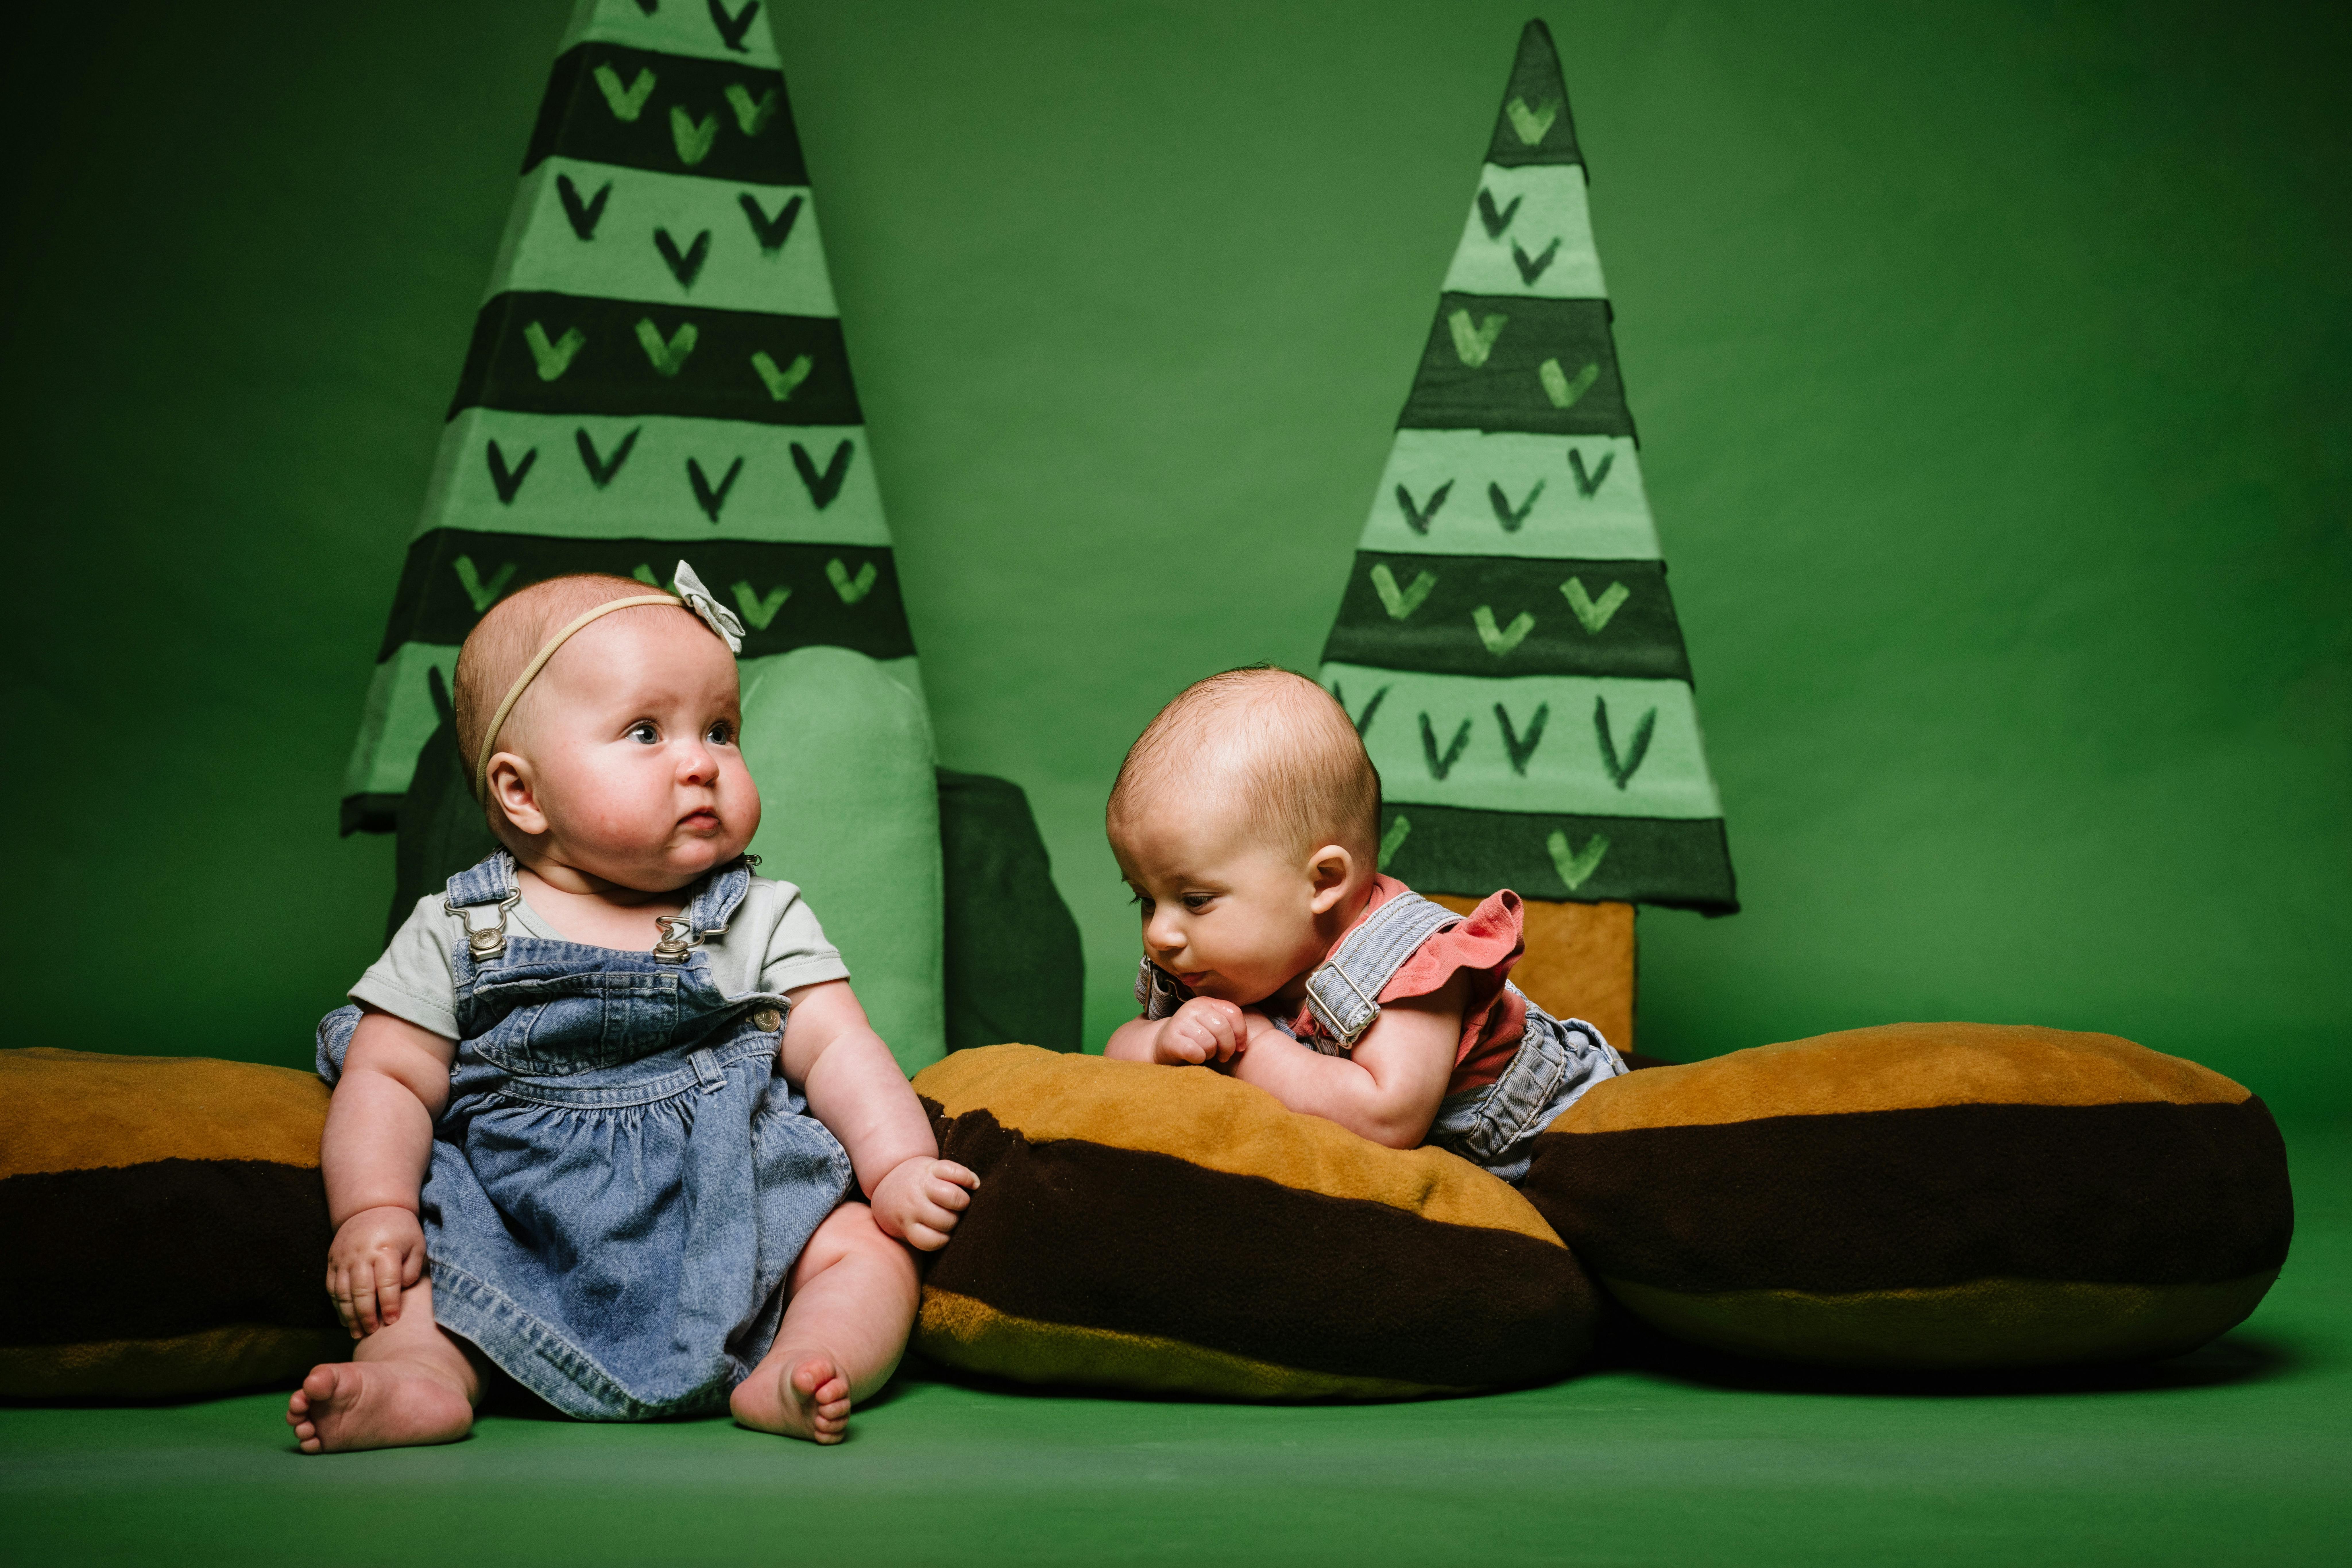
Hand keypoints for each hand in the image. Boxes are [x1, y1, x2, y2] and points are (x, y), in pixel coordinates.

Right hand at [325, 1205, 425, 1338]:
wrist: (372, 1209)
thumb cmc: (400, 1231)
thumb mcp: (416, 1245)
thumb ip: (412, 1270)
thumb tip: (400, 1293)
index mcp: (385, 1249)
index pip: (387, 1282)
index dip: (389, 1304)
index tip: (393, 1321)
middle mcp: (361, 1254)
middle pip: (361, 1291)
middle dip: (366, 1315)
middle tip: (372, 1332)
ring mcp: (343, 1258)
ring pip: (343, 1292)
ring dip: (349, 1315)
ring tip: (358, 1333)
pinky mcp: (332, 1261)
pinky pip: (332, 1288)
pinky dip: (338, 1306)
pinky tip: (346, 1319)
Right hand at [869, 1156, 978, 1250]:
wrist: (886, 1195)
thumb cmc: (919, 1182)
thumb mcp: (933, 1169)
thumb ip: (956, 1174)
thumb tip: (976, 1185)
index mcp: (928, 1170)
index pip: (955, 1172)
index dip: (969, 1180)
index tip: (972, 1185)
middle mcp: (918, 1189)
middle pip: (955, 1199)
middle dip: (962, 1205)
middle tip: (956, 1206)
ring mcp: (911, 1209)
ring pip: (946, 1222)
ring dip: (953, 1223)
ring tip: (948, 1218)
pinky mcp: (906, 1228)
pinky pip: (932, 1241)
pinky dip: (942, 1239)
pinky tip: (941, 1232)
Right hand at [1155, 996, 1249, 1064]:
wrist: (1161, 1045)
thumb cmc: (1194, 1038)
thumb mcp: (1211, 1026)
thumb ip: (1228, 1026)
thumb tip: (1243, 1044)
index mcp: (1206, 1002)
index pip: (1234, 1013)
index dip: (1241, 1033)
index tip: (1239, 1047)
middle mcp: (1193, 1007)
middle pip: (1223, 1029)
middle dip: (1227, 1048)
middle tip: (1222, 1055)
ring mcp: (1180, 1021)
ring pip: (1210, 1043)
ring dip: (1210, 1054)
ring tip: (1204, 1053)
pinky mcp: (1171, 1038)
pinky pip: (1196, 1051)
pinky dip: (1199, 1058)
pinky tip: (1194, 1057)